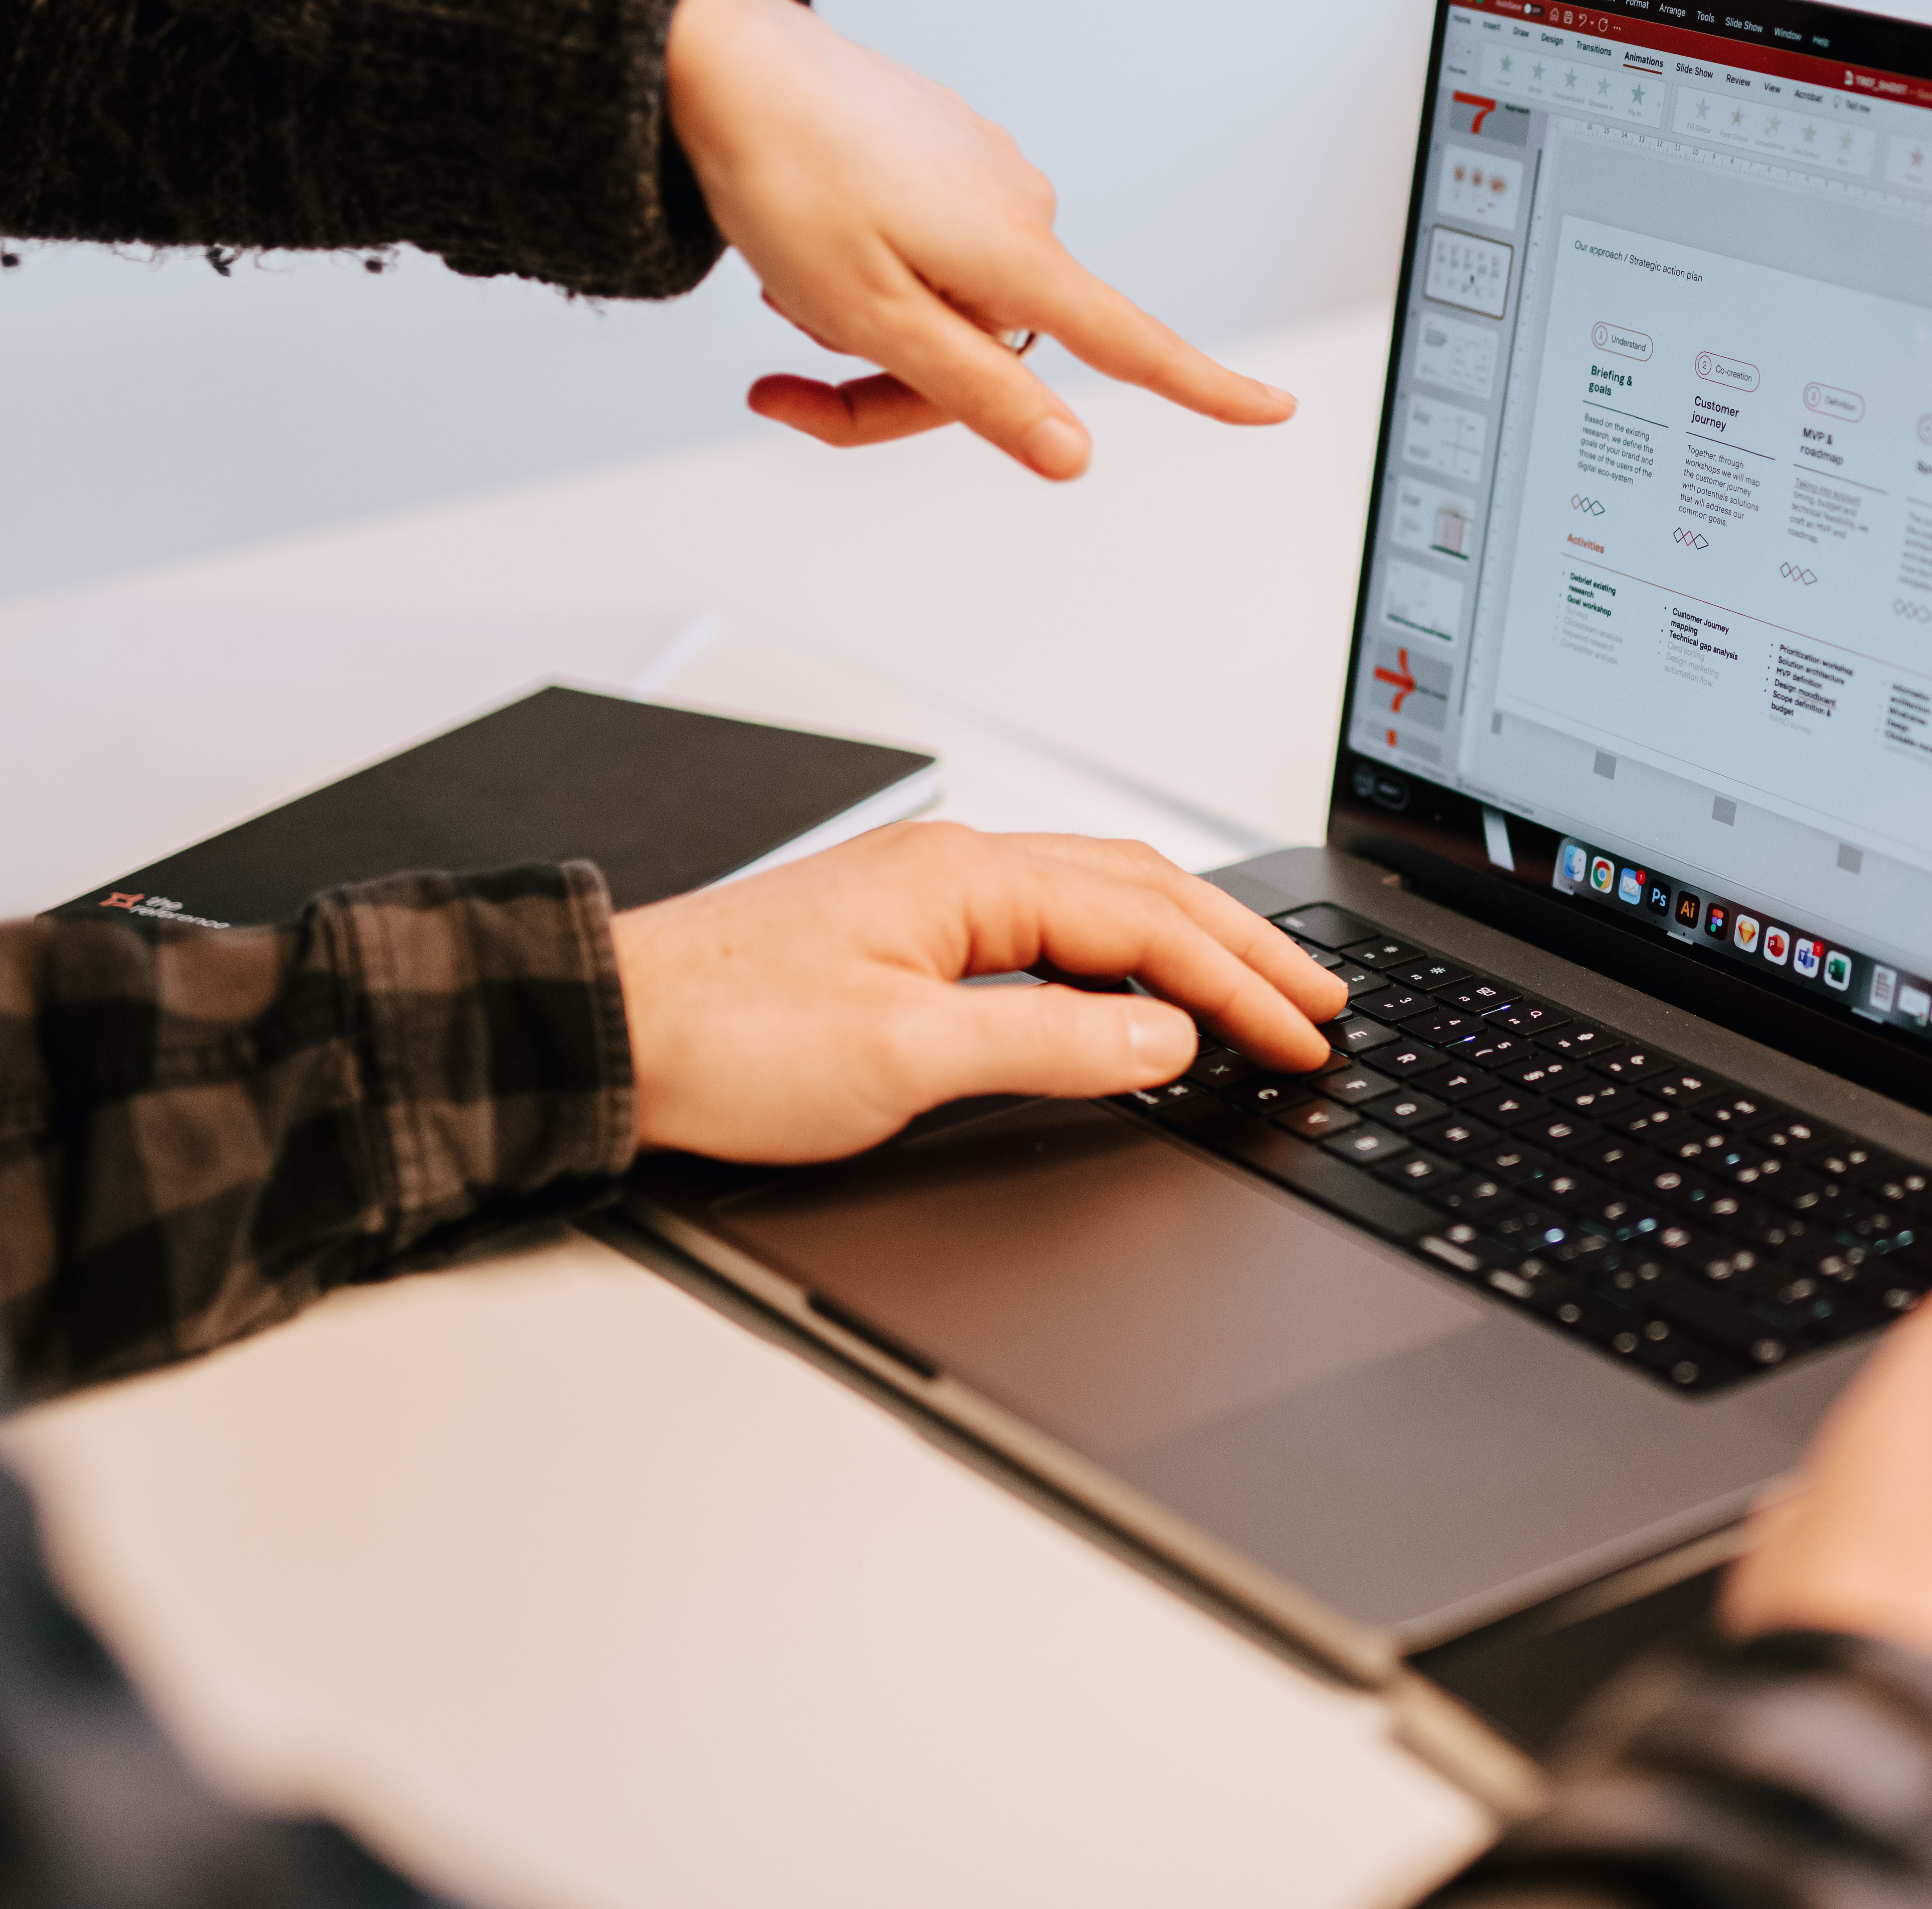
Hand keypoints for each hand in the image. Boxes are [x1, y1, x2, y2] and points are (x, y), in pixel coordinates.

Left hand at [609, 821, 1345, 1162]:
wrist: (607, 1031)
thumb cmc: (725, 1038)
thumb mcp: (903, 1059)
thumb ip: (1050, 1048)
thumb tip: (1164, 1045)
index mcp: (970, 881)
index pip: (1146, 925)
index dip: (1239, 984)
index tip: (1303, 1034)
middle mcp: (959, 871)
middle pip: (1141, 894)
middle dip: (1243, 949)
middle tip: (1324, 998)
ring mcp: (931, 899)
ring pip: (1099, 905)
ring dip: (1188, 948)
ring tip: (1261, 989)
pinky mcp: (905, 936)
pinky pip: (1050, 931)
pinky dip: (1122, 958)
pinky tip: (1139, 993)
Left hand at [662, 0, 1294, 477]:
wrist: (720, 61)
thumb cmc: (782, 177)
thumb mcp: (872, 315)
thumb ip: (979, 392)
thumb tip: (1071, 455)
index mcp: (1014, 258)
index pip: (1133, 345)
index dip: (1206, 386)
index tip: (1273, 406)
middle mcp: (1021, 210)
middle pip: (995, 352)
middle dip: (896, 382)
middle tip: (787, 382)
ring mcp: (987, 174)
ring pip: (949, 304)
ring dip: (873, 318)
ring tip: (794, 276)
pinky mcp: (949, 152)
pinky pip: (929, 247)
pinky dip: (871, 264)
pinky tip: (814, 231)